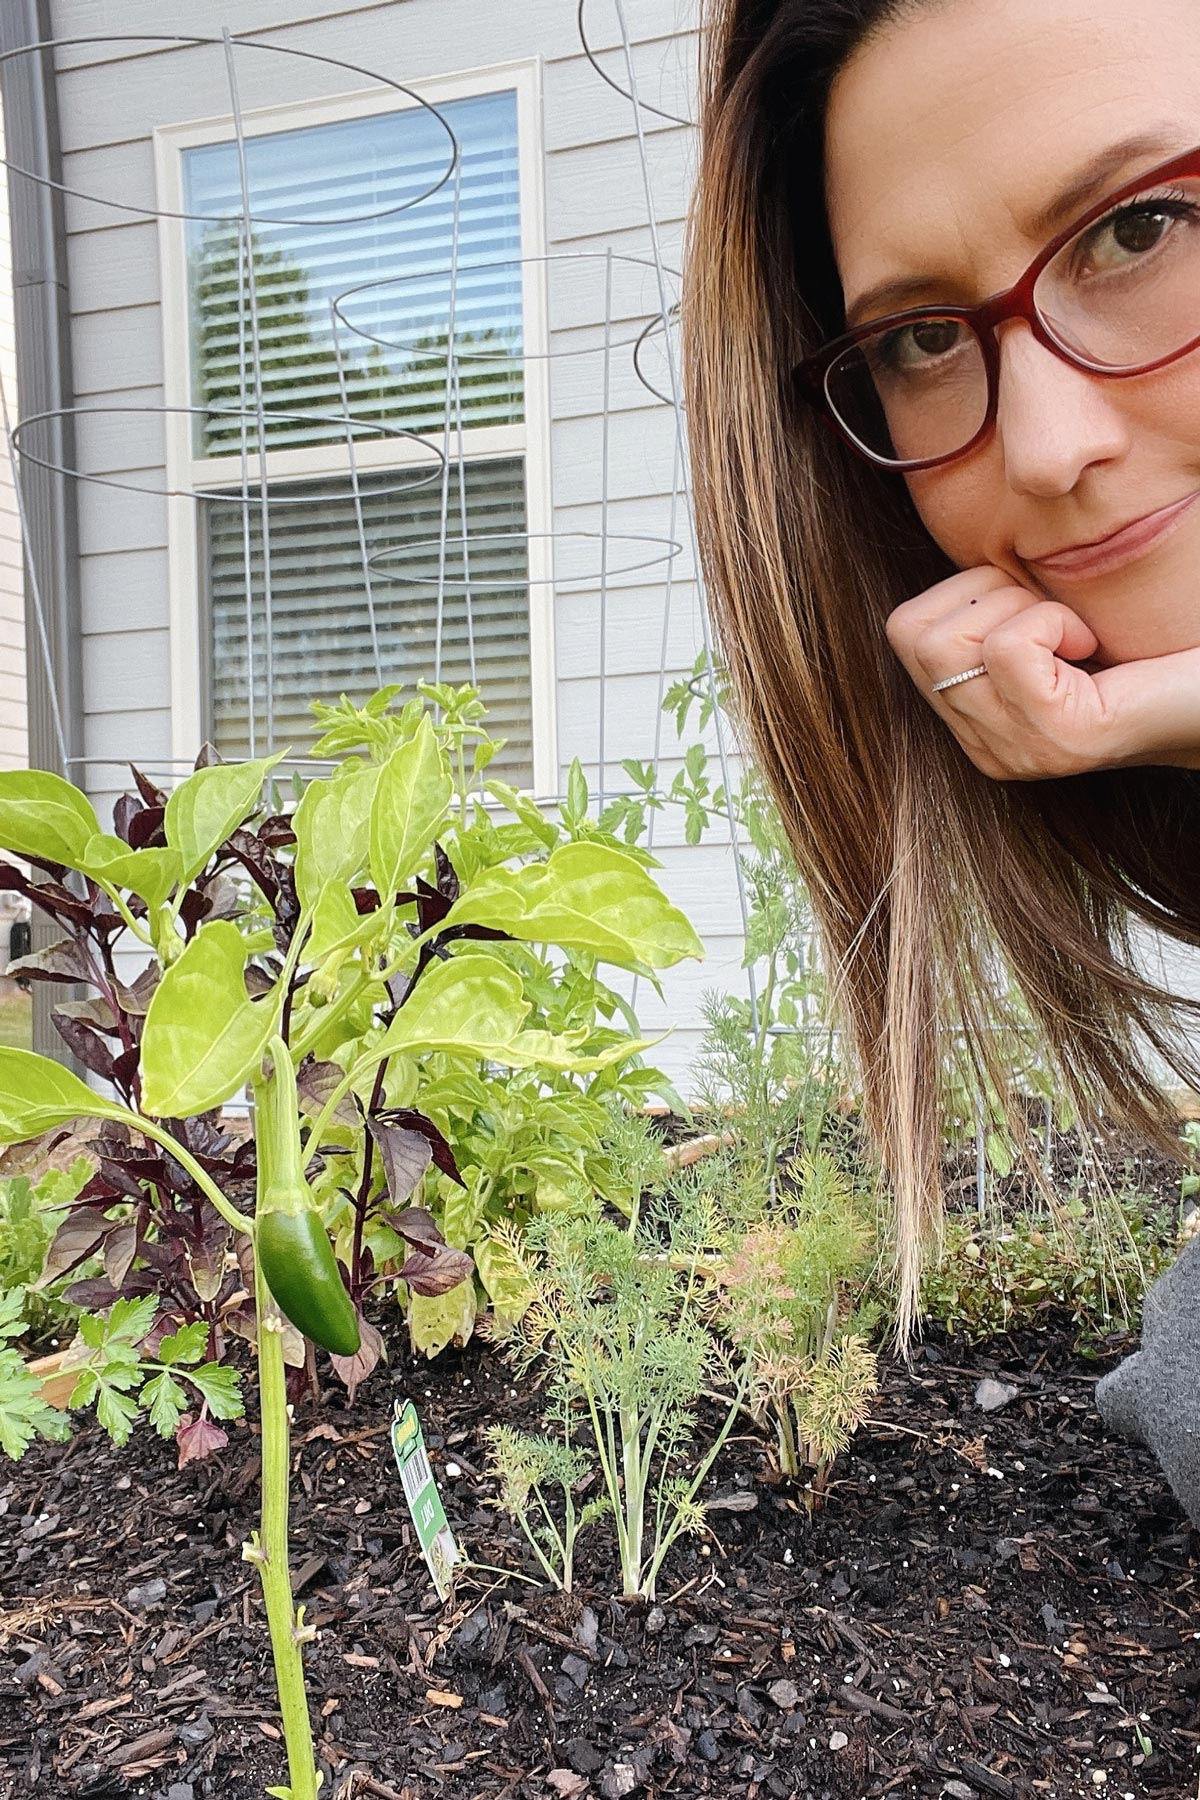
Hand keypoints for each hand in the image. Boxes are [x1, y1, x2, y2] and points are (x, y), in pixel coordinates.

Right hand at [885, 567, 1199, 779]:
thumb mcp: (1048, 622)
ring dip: (1015, 609)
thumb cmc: (1149, 645)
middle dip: (982, 596)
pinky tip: (1090, 643)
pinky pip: (1007, 647)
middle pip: (910, 635)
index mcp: (974, 721)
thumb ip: (993, 608)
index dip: (966, 593)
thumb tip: (961, 556)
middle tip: (1051, 617)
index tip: (1034, 610)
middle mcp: (985, 747)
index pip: (903, 631)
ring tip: (1070, 633)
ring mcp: (1017, 750)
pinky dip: (1052, 622)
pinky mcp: (1058, 738)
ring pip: (944, 643)